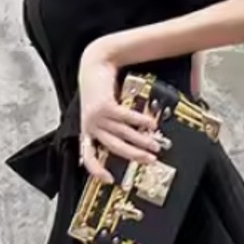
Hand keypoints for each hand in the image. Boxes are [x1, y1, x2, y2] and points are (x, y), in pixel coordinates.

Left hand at [77, 41, 161, 182]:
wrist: (95, 63)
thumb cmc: (101, 87)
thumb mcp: (105, 109)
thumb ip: (116, 124)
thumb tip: (135, 135)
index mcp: (88, 130)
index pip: (88, 156)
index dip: (97, 170)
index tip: (109, 180)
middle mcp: (91, 125)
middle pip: (114, 148)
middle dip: (134, 155)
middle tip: (150, 160)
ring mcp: (97, 116)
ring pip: (123, 134)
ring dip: (141, 141)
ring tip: (155, 144)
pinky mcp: (105, 105)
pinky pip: (126, 118)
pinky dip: (140, 122)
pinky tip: (151, 124)